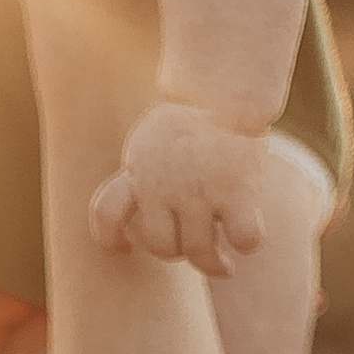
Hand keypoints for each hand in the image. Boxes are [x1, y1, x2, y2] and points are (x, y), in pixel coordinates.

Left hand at [92, 100, 270, 276]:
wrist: (224, 88)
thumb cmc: (189, 120)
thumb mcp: (149, 144)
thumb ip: (139, 178)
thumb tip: (139, 218)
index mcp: (138, 171)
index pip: (106, 213)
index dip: (109, 239)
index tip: (124, 248)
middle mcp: (163, 185)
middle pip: (161, 246)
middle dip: (175, 252)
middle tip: (190, 246)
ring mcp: (200, 190)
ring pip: (199, 251)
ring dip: (212, 264)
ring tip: (223, 266)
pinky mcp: (238, 191)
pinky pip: (244, 238)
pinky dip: (247, 243)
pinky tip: (245, 237)